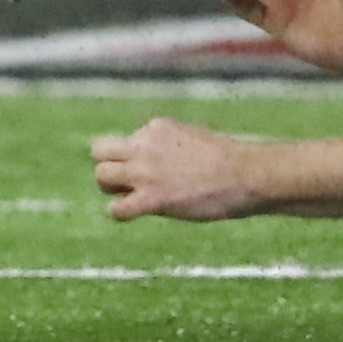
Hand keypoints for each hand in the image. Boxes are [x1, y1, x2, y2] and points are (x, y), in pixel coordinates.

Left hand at [89, 117, 269, 224]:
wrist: (243, 174)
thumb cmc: (225, 162)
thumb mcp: (191, 140)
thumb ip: (167, 147)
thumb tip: (157, 166)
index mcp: (155, 128)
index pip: (125, 141)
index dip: (133, 158)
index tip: (154, 170)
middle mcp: (144, 145)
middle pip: (99, 151)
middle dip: (108, 167)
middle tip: (127, 183)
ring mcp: (146, 172)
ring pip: (101, 176)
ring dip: (110, 190)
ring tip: (131, 198)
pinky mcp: (151, 198)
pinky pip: (116, 209)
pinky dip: (120, 213)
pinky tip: (135, 213)